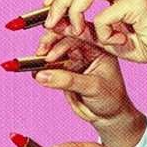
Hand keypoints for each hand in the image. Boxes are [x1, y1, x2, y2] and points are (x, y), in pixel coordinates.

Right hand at [30, 33, 146, 146]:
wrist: (108, 115)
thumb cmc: (110, 98)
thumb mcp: (92, 87)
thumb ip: (67, 80)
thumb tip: (42, 75)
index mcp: (100, 45)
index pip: (80, 31)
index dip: (64, 31)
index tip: (52, 40)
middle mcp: (86, 48)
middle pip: (63, 36)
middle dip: (50, 42)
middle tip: (41, 52)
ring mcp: (74, 58)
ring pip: (54, 49)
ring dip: (43, 54)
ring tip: (36, 64)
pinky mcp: (63, 69)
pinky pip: (49, 64)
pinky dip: (41, 67)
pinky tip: (35, 72)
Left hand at [42, 0, 146, 68]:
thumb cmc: (145, 44)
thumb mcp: (105, 38)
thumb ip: (82, 29)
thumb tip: (54, 24)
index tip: (46, 6)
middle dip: (60, 0)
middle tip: (50, 23)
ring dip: (75, 10)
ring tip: (77, 30)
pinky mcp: (139, 2)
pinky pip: (105, 14)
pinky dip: (103, 32)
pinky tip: (117, 42)